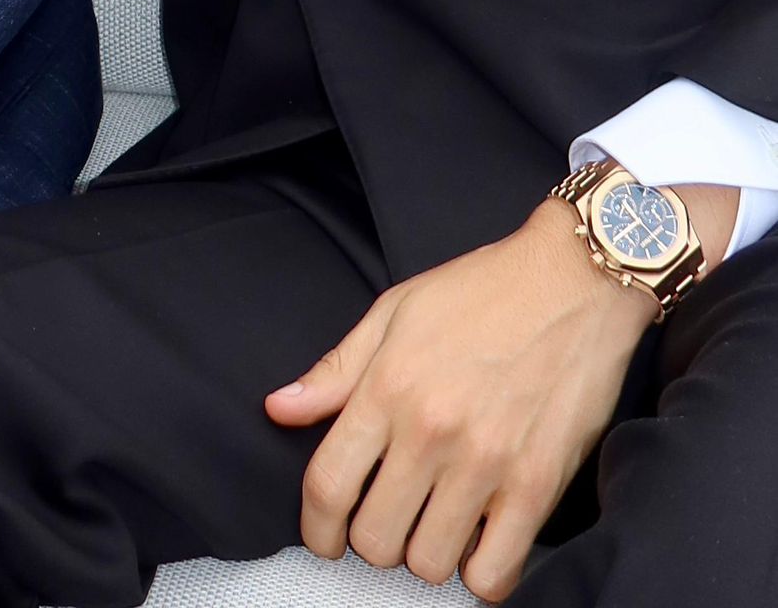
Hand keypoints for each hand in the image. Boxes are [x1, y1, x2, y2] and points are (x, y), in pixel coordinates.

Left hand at [264, 201, 654, 601]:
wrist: (574, 280)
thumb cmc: (483, 291)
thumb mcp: (397, 311)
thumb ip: (337, 368)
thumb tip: (280, 408)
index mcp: (389, 386)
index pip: (327, 485)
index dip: (316, 528)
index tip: (325, 535)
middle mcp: (431, 430)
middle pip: (374, 538)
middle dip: (372, 539)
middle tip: (389, 517)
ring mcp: (486, 462)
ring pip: (429, 563)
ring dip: (426, 554)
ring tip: (435, 522)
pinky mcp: (537, 486)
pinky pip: (494, 573)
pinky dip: (480, 573)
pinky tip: (479, 540)